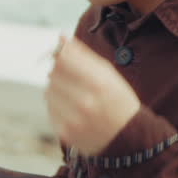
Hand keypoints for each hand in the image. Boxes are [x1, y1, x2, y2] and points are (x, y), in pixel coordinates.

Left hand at [46, 35, 140, 156]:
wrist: (128, 140)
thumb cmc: (118, 102)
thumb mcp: (110, 75)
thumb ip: (84, 55)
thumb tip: (61, 37)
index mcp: (100, 84)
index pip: (64, 58)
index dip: (62, 54)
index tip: (65, 56)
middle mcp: (86, 102)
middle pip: (54, 73)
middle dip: (60, 71)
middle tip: (73, 78)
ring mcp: (74, 120)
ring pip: (49, 90)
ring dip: (57, 88)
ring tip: (75, 94)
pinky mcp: (65, 133)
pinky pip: (50, 109)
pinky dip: (58, 105)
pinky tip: (73, 108)